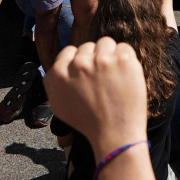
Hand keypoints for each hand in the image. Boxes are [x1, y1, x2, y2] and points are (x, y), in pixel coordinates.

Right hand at [46, 37, 148, 158]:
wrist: (115, 135)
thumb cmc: (88, 123)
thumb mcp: (58, 105)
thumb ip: (54, 81)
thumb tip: (59, 65)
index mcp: (59, 73)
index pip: (69, 51)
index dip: (79, 62)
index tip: (87, 74)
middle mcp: (79, 64)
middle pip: (88, 46)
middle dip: (94, 59)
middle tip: (102, 79)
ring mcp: (102, 60)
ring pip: (106, 43)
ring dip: (110, 55)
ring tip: (114, 76)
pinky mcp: (123, 60)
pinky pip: (124, 48)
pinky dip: (125, 59)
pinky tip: (124, 76)